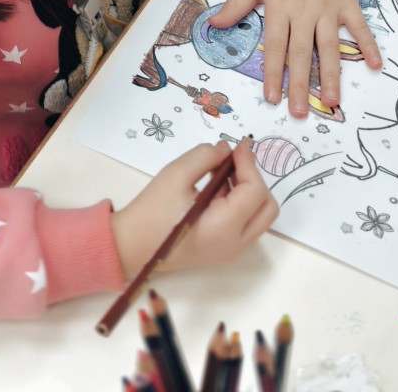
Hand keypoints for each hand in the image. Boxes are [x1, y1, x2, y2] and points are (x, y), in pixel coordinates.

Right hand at [111, 140, 277, 279]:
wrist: (131, 246)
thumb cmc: (152, 211)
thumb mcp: (176, 174)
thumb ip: (205, 156)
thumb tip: (226, 150)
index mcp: (225, 228)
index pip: (255, 191)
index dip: (249, 163)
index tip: (238, 145)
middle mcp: (235, 245)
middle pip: (266, 208)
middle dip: (255, 179)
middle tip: (233, 160)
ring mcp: (230, 251)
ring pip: (258, 216)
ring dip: (247, 190)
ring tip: (221, 170)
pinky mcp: (222, 250)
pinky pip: (244, 223)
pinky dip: (239, 202)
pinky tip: (216, 187)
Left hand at [206, 0, 380, 116]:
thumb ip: (235, 6)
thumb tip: (212, 26)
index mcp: (280, 7)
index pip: (275, 47)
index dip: (272, 74)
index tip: (272, 98)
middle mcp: (304, 11)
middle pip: (302, 54)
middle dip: (300, 85)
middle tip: (299, 112)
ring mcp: (328, 8)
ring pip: (330, 47)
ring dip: (332, 75)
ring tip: (332, 102)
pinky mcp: (346, 2)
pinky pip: (359, 27)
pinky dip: (368, 45)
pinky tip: (374, 66)